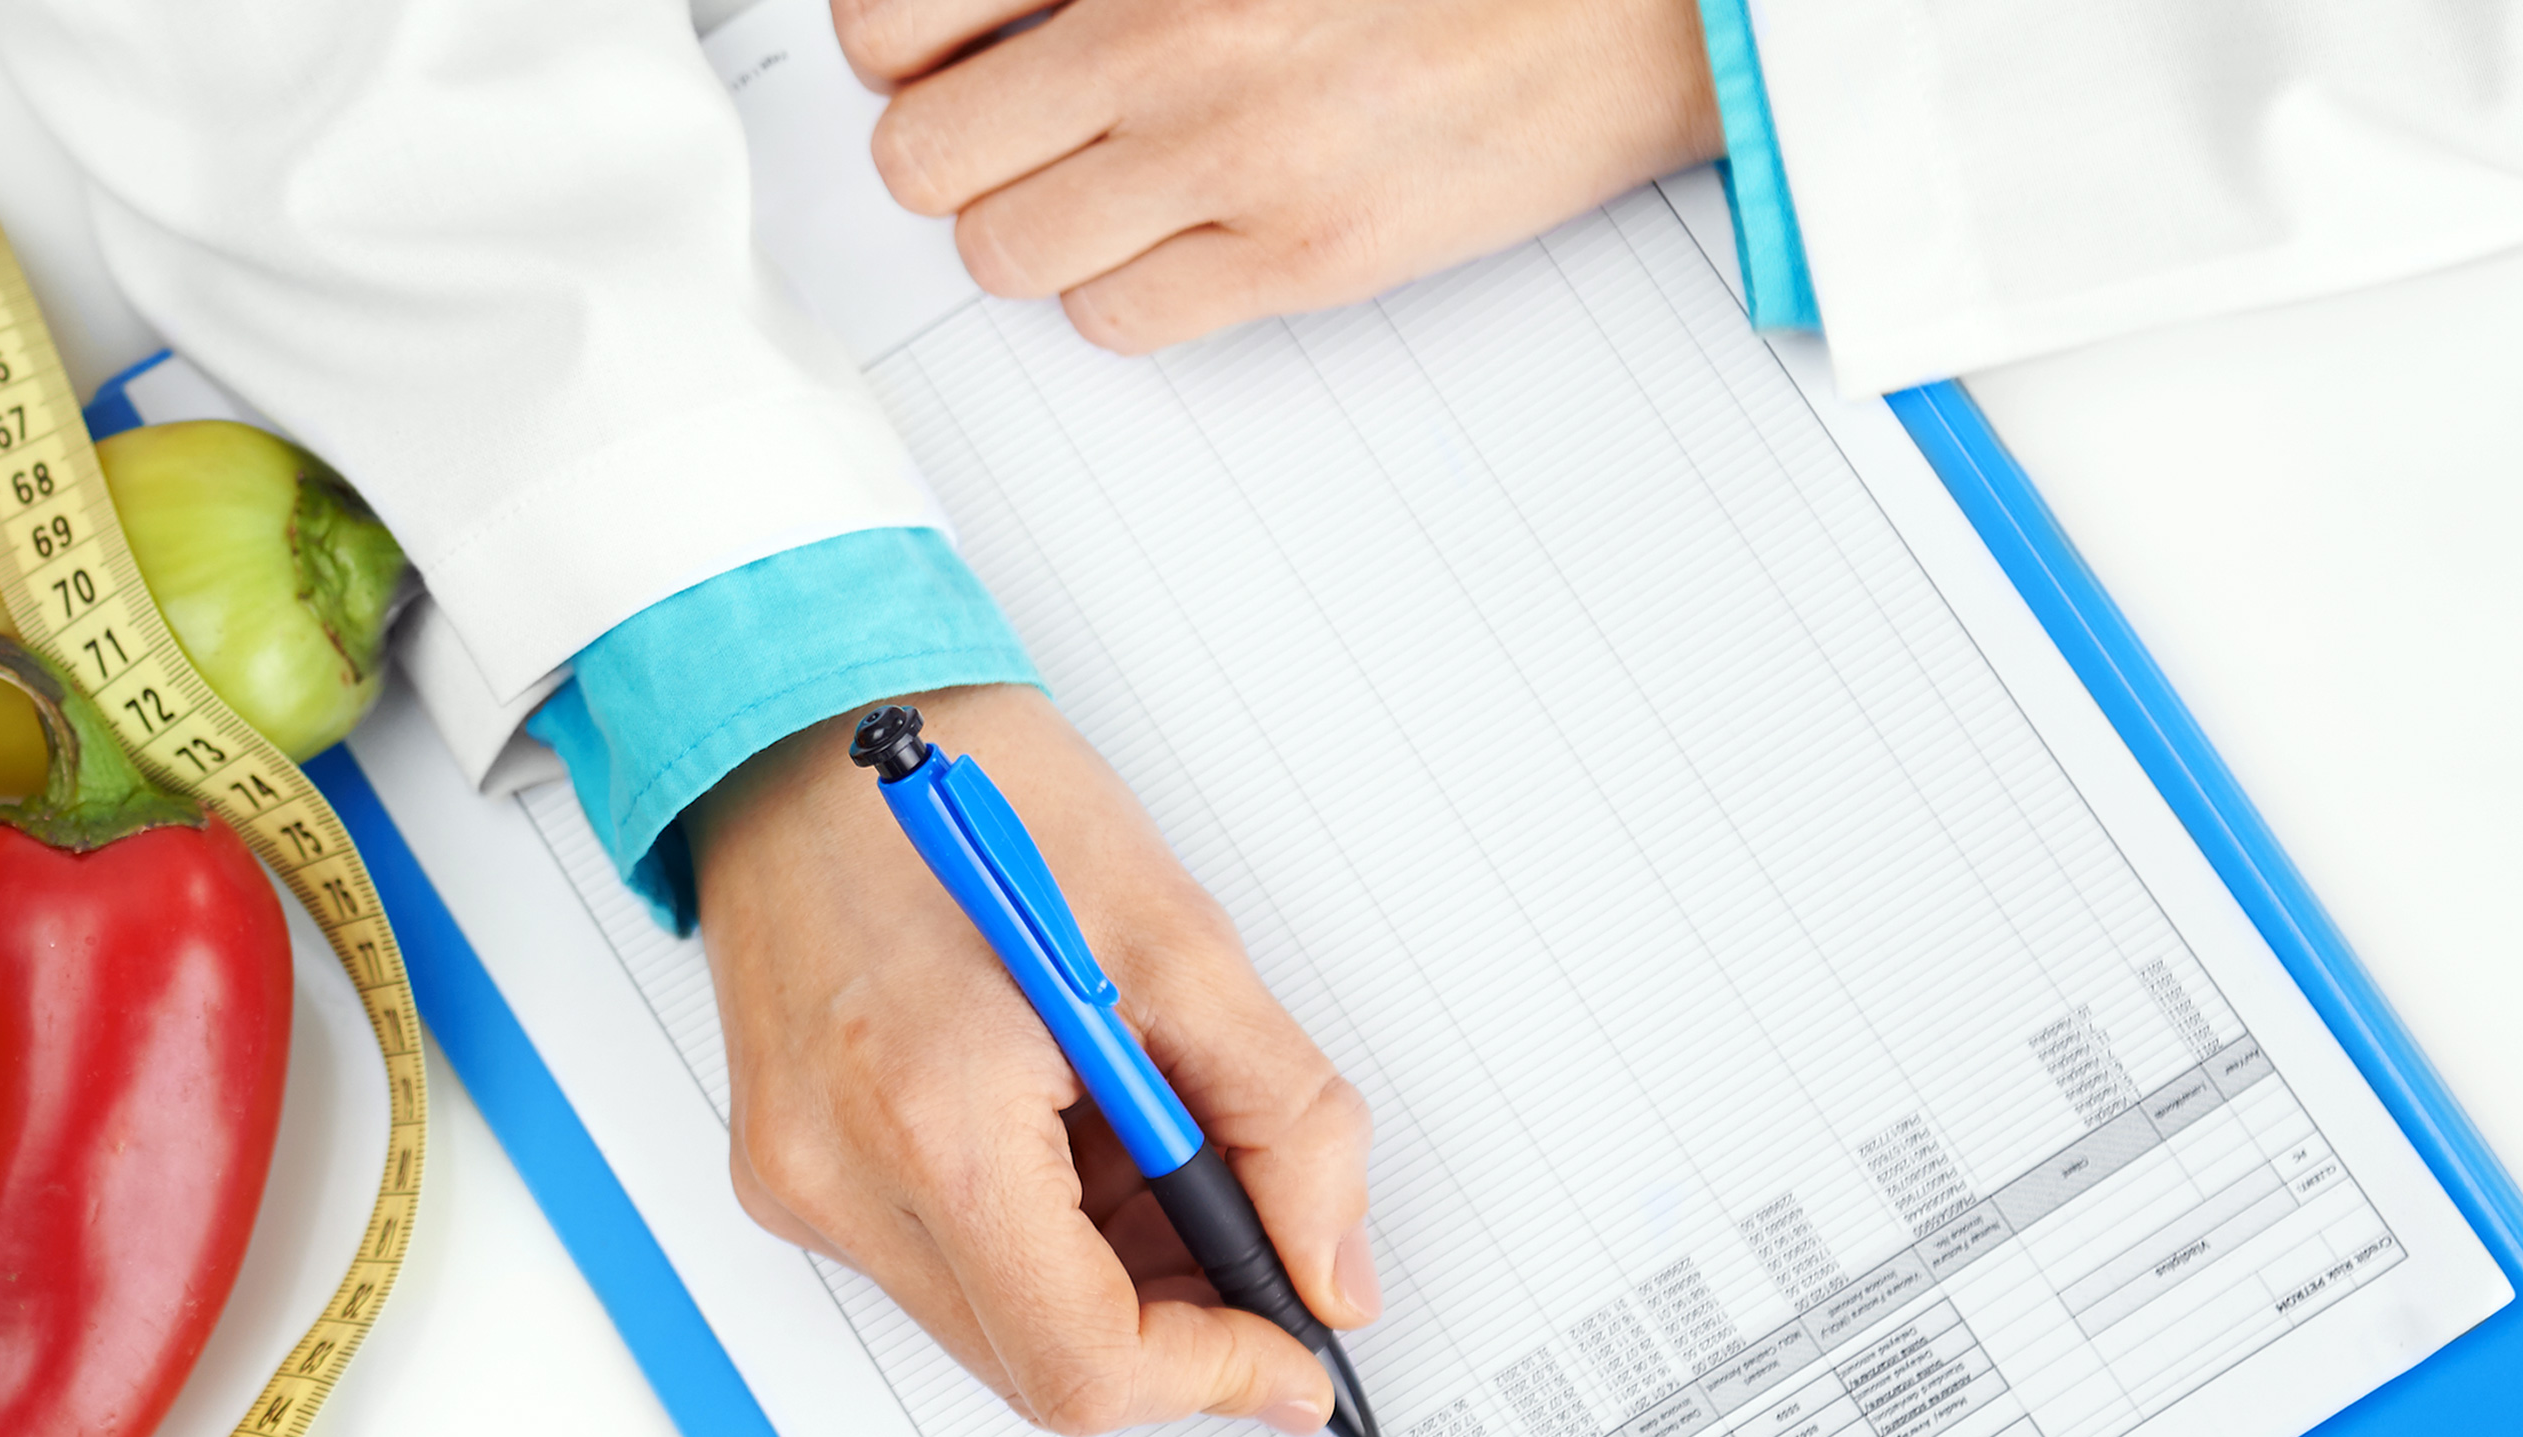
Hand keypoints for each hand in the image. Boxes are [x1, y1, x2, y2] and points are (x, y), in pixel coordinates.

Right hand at [691, 684, 1375, 1434]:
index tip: (1290, 1350)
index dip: (1212, 1376)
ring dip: (1102, 1278)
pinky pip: (937, 1268)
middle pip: (1036, 1367)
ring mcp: (799, 1186)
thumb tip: (1331, 1274)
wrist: (804, 726)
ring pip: (991, 1329)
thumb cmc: (974, 796)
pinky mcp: (786, 1174)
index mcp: (933, 1118)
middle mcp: (838, 1180)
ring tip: (1139, 1138)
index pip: (1081, 1361)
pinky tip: (1060, 1128)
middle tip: (1243, 1226)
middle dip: (1168, 1324)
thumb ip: (1284, 1125)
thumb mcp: (1180, 941)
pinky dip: (1031, 1236)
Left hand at [839, 0, 1724, 353]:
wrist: (1634, 2)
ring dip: (1037, 231)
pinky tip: (1185, 234)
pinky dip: (1128, 292)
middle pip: (922, 157)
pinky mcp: (1302, 252)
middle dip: (953, 156)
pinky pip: (1116, 319)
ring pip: (1005, 253)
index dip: (898, 56)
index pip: (889, 19)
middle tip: (1014, 139)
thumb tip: (980, 26)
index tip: (939, 60)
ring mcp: (1231, 148)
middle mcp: (1164, 29)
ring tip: (1109, 188)